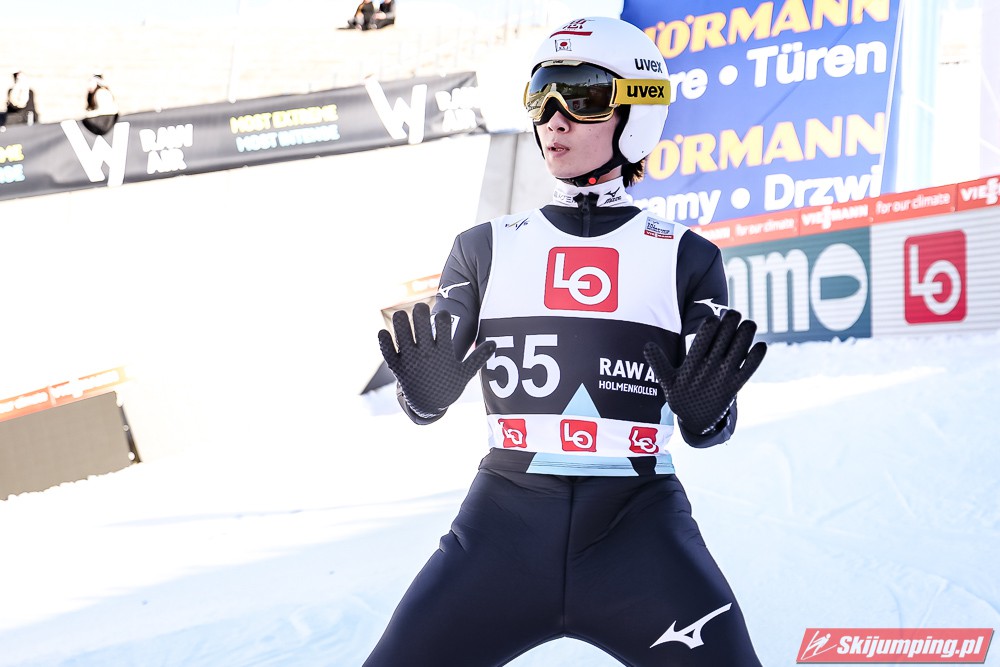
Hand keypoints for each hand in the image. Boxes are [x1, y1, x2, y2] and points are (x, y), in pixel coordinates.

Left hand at [377, 302, 496, 415]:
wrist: (429, 408)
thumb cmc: (448, 387)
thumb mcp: (464, 374)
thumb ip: (478, 358)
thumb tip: (495, 344)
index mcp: (443, 353)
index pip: (444, 326)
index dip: (443, 315)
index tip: (443, 315)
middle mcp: (426, 354)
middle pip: (421, 324)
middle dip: (420, 312)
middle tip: (420, 309)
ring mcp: (411, 360)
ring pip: (402, 333)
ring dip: (401, 321)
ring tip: (402, 315)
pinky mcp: (397, 367)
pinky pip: (387, 351)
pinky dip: (384, 341)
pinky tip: (384, 332)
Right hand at [644, 310, 766, 434]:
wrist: (696, 422)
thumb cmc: (681, 396)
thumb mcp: (666, 381)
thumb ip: (658, 362)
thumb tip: (646, 345)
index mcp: (691, 367)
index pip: (702, 340)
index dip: (710, 325)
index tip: (714, 317)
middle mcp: (708, 371)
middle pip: (723, 340)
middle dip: (730, 324)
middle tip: (734, 313)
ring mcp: (723, 378)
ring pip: (738, 351)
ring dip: (746, 335)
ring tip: (749, 323)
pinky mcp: (735, 386)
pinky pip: (749, 368)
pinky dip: (756, 357)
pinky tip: (760, 345)